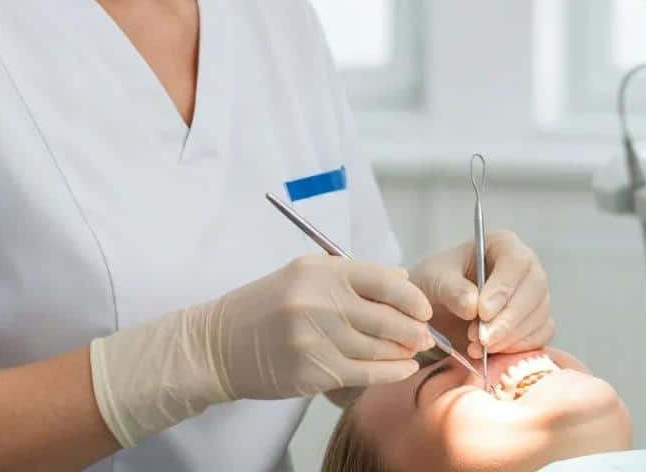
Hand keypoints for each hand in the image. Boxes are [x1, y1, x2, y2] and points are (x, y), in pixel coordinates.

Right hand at [213, 255, 434, 397]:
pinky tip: (403, 368)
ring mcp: (316, 339)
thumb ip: (354, 275)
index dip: (411, 296)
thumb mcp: (305, 272)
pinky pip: (363, 373)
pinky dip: (390, 372)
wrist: (220, 344)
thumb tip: (402, 280)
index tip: (423, 306)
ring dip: (405, 351)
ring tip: (417, 350)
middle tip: (425, 332)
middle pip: (386, 316)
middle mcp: (320, 302)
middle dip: (414, 328)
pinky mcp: (312, 372)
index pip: (383, 280)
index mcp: (321, 271)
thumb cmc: (268, 305)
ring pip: (378, 348)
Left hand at [408, 230, 553, 357]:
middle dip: (508, 320)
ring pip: (539, 317)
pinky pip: (539, 337)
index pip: (516, 262)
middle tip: (482, 339)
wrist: (434, 309)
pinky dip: (517, 349)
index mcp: (502, 245)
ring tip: (477, 346)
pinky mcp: (535, 324)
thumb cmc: (436, 283)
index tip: (483, 312)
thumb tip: (473, 305)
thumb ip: (452, 290)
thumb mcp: (434, 280)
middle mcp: (525, 269)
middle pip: (535, 290)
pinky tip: (490, 352)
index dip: (503, 288)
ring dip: (509, 337)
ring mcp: (534, 297)